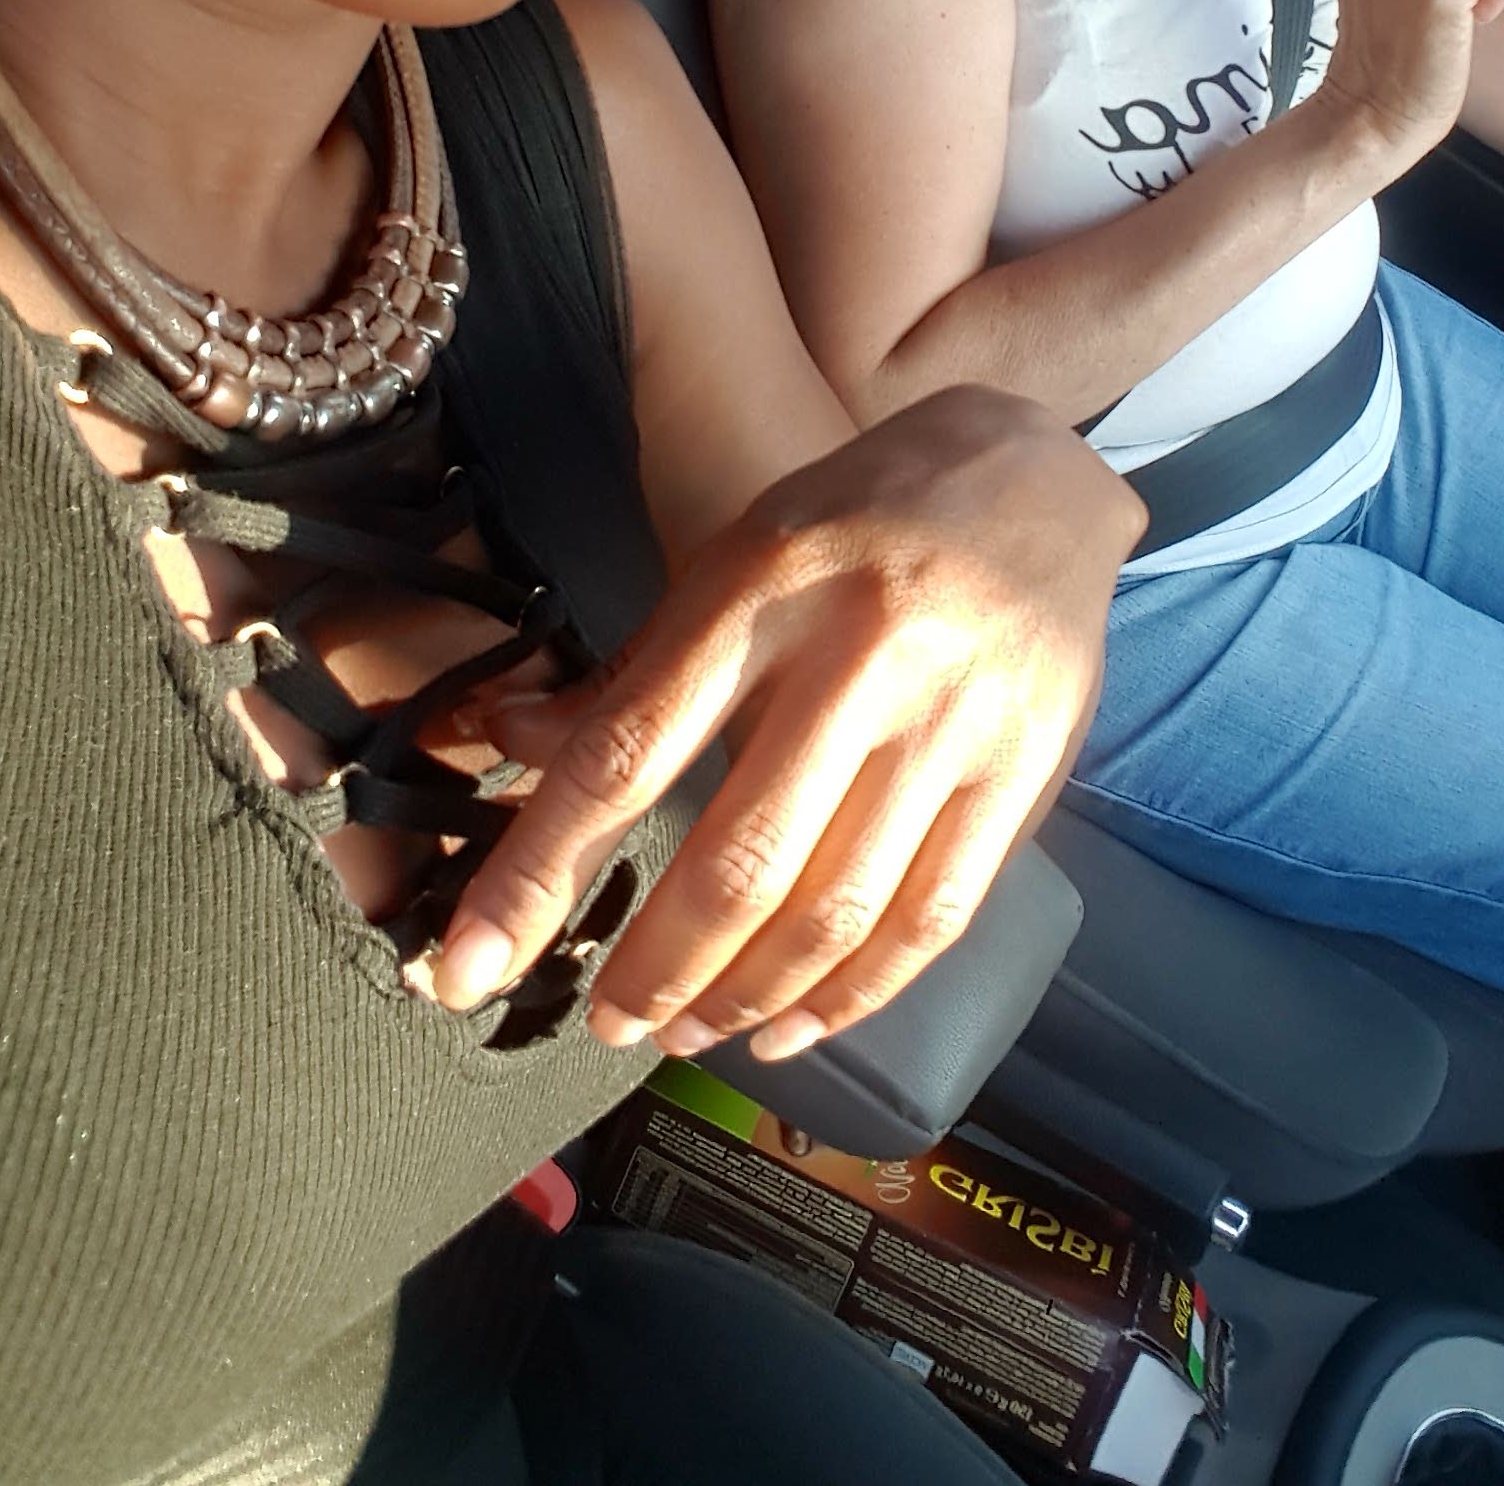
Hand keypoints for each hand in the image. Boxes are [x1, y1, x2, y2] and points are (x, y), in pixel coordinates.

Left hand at [429, 387, 1142, 1059]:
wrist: (1036, 474)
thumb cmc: (860, 519)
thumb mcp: (737, 557)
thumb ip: (636, 668)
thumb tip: (507, 738)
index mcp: (761, 592)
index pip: (625, 753)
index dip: (537, 873)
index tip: (466, 968)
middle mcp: (858, 656)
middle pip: (739, 861)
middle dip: (654, 969)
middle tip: (609, 1024)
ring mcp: (953, 719)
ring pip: (835, 910)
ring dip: (744, 997)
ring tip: (689, 1029)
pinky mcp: (1026, 769)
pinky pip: (930, 918)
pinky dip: (854, 996)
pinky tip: (797, 1023)